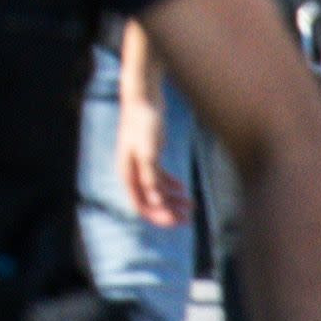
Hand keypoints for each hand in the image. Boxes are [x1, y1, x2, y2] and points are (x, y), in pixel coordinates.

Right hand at [113, 74, 178, 224]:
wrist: (144, 99)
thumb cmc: (145, 123)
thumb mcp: (149, 150)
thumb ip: (151, 176)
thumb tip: (156, 201)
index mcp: (128, 174)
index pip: (141, 206)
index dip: (158, 217)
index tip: (177, 221)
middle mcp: (132, 172)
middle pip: (149, 202)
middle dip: (168, 212)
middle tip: (189, 218)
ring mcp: (141, 164)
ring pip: (156, 191)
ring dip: (172, 201)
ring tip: (192, 205)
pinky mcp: (150, 156)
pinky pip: (159, 179)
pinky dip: (172, 186)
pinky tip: (184, 189)